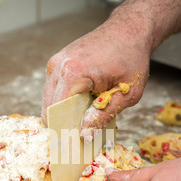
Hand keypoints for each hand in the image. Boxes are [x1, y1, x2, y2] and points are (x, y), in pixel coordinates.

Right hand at [42, 8, 153, 141]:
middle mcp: (58, 66)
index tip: (69, 150)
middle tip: (76, 142)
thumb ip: (104, 115)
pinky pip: (54, 92)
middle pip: (49, 109)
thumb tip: (84, 135)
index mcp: (73, 72)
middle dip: (61, 127)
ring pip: (49, 101)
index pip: (58, 112)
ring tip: (80, 125)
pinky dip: (63, 104)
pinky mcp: (57, 64)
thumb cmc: (131, 58)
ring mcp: (55, 64)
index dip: (63, 132)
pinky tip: (80, 109)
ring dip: (62, 115)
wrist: (129, 30)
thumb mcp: (127, 93)